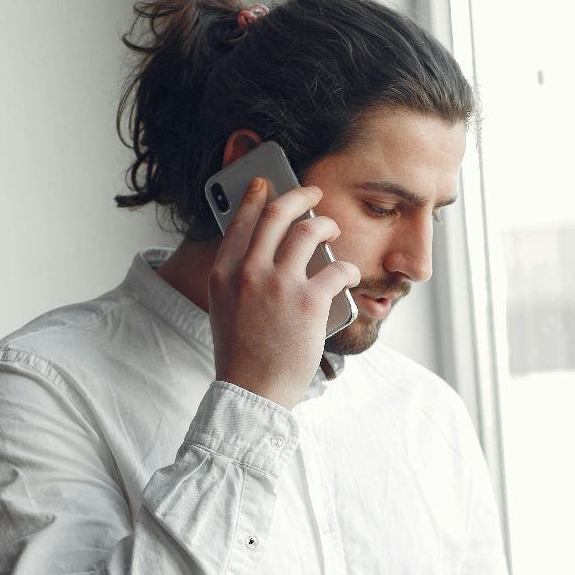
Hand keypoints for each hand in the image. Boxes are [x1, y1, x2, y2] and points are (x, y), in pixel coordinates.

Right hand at [208, 178, 360, 407]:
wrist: (253, 391)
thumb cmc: (243, 355)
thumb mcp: (226, 309)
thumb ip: (238, 278)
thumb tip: (264, 253)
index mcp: (224, 273)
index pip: (240, 221)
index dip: (256, 196)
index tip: (267, 183)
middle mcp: (248, 272)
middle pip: (277, 214)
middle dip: (299, 195)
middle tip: (314, 193)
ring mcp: (279, 285)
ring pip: (309, 232)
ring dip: (326, 225)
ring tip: (332, 229)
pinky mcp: (309, 302)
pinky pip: (337, 268)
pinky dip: (347, 269)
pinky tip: (350, 274)